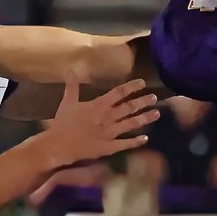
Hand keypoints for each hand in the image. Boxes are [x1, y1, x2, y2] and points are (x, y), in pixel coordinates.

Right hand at [35, 78, 157, 169]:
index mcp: (99, 105)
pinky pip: (125, 144)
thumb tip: (71, 68)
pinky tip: (146, 139)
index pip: (119, 93)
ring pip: (131, 124)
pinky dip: (136, 141)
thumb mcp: (68, 101)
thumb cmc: (63, 122)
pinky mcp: (109, 147)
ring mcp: (110, 133)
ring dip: (145, 118)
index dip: (132, 87)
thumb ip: (72, 85)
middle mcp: (108, 117)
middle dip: (143, 102)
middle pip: (129, 107)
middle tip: (154, 98)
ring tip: (157, 114)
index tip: (142, 83)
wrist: (59, 145)